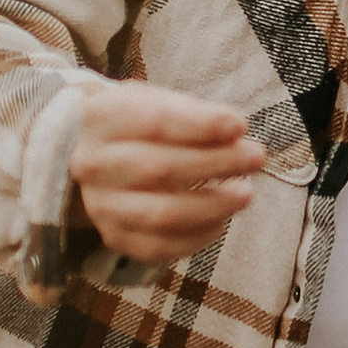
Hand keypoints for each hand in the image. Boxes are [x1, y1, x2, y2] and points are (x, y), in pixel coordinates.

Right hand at [71, 82, 266, 266]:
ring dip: (212, 205)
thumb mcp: (161, 101)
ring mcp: (100, 205)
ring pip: (161, 214)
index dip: (200, 125)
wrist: (103, 156)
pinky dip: (198, 235)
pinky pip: (161, 247)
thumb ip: (195, 114)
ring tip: (245, 192)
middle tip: (255, 157)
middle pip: (160, 169)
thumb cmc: (142, 124)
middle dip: (215, 163)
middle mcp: (92, 164)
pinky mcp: (115, 237)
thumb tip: (235, 131)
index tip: (240, 125)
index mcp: (100, 118)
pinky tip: (221, 218)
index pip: (154, 122)